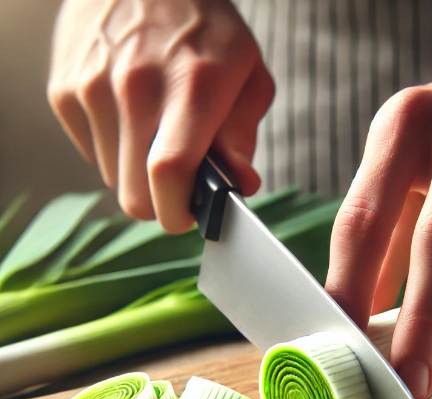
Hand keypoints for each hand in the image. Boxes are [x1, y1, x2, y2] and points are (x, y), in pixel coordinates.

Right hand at [48, 0, 273, 232]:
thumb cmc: (205, 27)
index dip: (178, 212)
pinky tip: (127, 112)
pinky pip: (91, 151)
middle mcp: (136, 86)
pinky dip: (113, 147)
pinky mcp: (64, 88)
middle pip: (134, 195)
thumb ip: (243, 137)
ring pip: (112, 178)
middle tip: (177, 181)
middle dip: (159, 202)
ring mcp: (92, 86)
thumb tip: (238, 187)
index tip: (188, 215)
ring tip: (154, 129)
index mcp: (193, 86)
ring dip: (136, 171)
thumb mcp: (247, 75)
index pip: (171, 173)